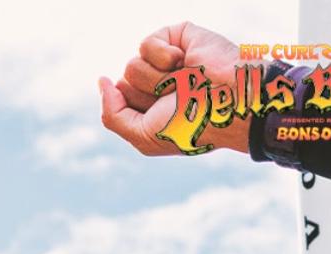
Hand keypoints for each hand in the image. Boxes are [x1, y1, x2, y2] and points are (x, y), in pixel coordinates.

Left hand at [99, 22, 249, 156]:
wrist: (227, 101)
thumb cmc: (192, 125)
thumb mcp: (144, 137)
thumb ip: (112, 116)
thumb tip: (103, 81)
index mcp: (152, 110)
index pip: (119, 102)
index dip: (136, 111)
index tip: (164, 116)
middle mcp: (157, 86)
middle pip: (123, 84)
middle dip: (146, 96)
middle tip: (176, 100)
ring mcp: (165, 62)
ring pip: (131, 66)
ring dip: (157, 80)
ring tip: (185, 83)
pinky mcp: (175, 38)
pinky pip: (145, 44)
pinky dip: (163, 57)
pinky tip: (185, 63)